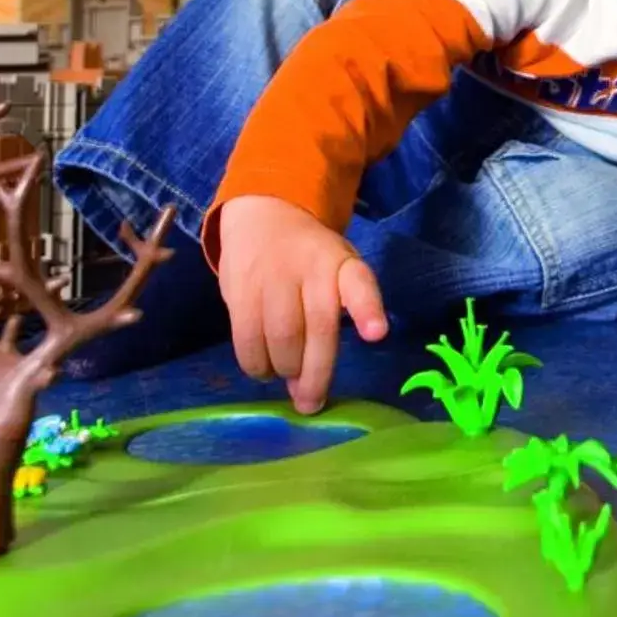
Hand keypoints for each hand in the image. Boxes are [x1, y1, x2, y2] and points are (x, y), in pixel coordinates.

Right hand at [213, 194, 387, 412]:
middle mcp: (309, 268)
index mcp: (341, 263)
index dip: (368, 309)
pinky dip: (256, 364)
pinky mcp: (239, 288)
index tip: (377, 334)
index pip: (358, 283)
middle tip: (311, 403)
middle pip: (317, 327)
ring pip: (281, 337)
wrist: (264, 213)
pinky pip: (247, 338)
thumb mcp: (337, 268)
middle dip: (316, 373)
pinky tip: (263, 369)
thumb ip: (333, 317)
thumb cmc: (310, 256)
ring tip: (287, 379)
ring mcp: (272, 277)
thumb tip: (308, 387)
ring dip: (285, 370)